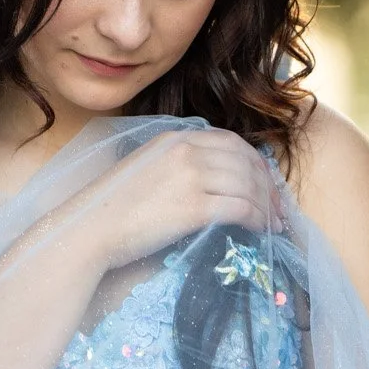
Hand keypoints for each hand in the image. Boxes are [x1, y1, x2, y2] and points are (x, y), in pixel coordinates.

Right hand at [80, 129, 273, 271]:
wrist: (90, 228)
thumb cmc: (112, 207)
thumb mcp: (146, 167)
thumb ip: (176, 163)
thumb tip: (211, 180)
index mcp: (175, 138)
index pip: (231, 142)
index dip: (255, 163)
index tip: (265, 183)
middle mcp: (187, 151)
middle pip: (245, 162)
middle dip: (268, 186)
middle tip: (278, 209)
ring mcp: (192, 177)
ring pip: (248, 186)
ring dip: (267, 206)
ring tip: (274, 224)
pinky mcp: (194, 207)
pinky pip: (241, 208)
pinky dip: (258, 219)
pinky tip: (260, 230)